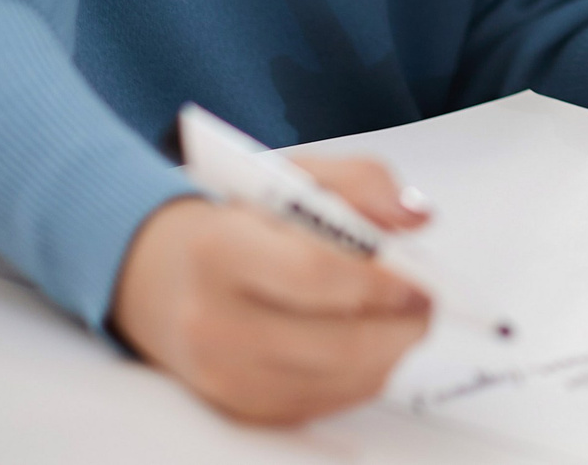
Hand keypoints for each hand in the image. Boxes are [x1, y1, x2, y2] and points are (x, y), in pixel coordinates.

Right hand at [110, 157, 430, 424]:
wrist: (159, 277)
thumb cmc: (237, 224)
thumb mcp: (291, 177)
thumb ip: (362, 182)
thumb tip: (416, 218)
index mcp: (221, 250)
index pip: (314, 275)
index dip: (379, 282)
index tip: (418, 277)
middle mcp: (214, 323)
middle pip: (334, 343)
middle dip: (400, 326)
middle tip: (427, 303)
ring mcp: (224, 377)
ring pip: (338, 380)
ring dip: (391, 352)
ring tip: (405, 318)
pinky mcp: (241, 409)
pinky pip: (325, 402)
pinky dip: (363, 376)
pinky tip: (369, 343)